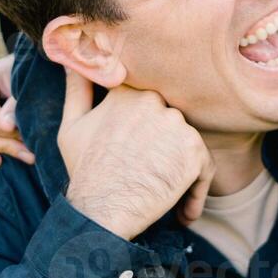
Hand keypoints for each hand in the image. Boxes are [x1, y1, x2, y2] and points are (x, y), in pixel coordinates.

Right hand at [59, 71, 215, 239]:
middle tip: (152, 174)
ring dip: (181, 168)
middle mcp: (155, 101)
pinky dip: (197, 191)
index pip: (150, 98)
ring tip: (166, 197)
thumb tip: (74, 64)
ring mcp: (177, 124)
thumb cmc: (85, 171)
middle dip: (164, 147)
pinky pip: (204, 167)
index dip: (148, 128)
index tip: (142, 149)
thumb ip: (78, 89)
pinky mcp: (194, 151)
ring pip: (187, 142)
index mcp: (128, 91)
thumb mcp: (73, 127)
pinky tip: (184, 213)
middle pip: (170, 121)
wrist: (100, 211)